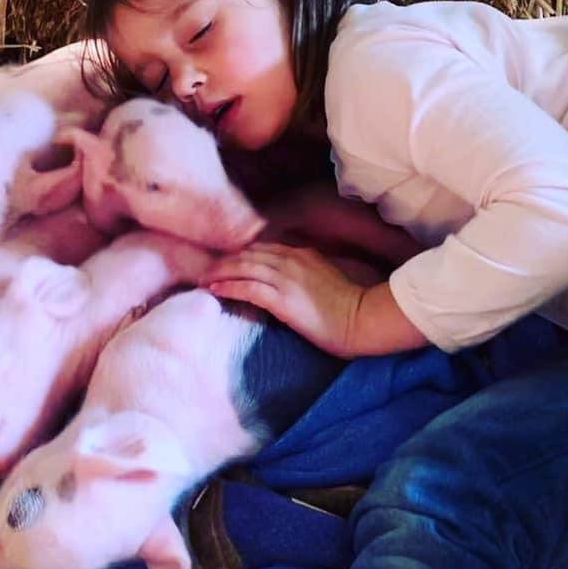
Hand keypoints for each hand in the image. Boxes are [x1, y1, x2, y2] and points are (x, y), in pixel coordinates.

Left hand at [201, 242, 364, 356]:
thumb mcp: (327, 280)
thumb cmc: (350, 307)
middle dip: (225, 261)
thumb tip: (291, 284)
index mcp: (303, 255)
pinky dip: (228, 287)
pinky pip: (247, 288)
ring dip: (220, 272)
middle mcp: (291, 261)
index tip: (227, 261)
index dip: (242, 254)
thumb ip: (307, 274)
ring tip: (204, 279)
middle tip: (207, 269)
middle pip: (249, 254)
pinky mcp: (282, 299)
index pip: (264, 249)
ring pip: (243, 267)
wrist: (363, 319)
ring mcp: (286, 279)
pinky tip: (214, 291)